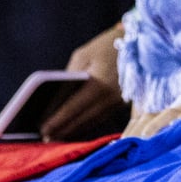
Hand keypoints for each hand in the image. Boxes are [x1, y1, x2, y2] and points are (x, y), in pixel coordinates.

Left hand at [40, 23, 128, 140]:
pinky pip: (100, 119)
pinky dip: (85, 126)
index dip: (57, 120)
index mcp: (99, 85)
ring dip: (73, 131)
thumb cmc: (106, 46)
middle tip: (45, 138)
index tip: (42, 130)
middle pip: (82, 120)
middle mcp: (110, 98)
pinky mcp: (121, 104)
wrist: (138, 42)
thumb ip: (70, 76)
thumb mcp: (83, 55)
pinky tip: (73, 130)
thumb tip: (56, 100)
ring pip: (91, 122)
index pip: (73, 108)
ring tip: (56, 137)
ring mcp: (118, 103)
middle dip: (63, 130)